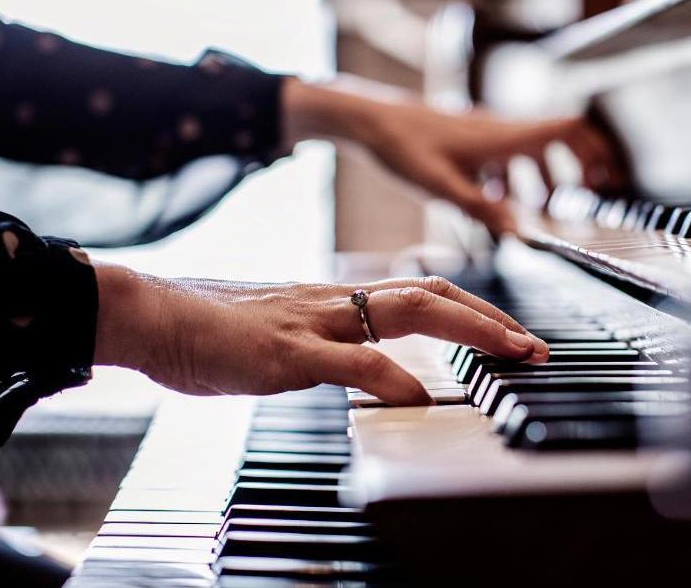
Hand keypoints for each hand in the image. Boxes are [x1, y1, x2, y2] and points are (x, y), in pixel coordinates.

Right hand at [93, 263, 548, 404]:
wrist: (152, 314)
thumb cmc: (214, 328)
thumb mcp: (287, 333)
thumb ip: (331, 345)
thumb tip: (369, 365)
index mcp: (339, 300)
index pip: (423, 293)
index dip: (474, 310)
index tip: (514, 335)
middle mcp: (337, 302)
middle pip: (432, 293)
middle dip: (493, 319)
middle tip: (537, 347)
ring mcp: (315, 322)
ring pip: (406, 312)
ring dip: (469, 330)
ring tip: (511, 352)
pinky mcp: (286, 352)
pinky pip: (349, 360)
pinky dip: (392, 377)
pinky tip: (421, 396)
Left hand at [281, 77, 617, 234]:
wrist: (367, 120)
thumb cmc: (401, 147)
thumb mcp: (441, 186)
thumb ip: (482, 209)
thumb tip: (519, 232)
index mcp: (502, 138)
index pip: (565, 130)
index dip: (594, 149)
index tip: (609, 177)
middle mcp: (500, 130)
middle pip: (558, 136)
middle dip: (578, 164)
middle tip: (589, 194)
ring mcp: (485, 132)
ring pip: (531, 148)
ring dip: (543, 175)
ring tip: (539, 208)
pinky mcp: (469, 139)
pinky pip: (506, 153)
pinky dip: (514, 175)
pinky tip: (495, 199)